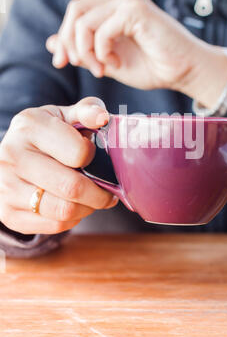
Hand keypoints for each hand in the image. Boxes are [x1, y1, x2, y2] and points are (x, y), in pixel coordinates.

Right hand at [0, 97, 117, 234]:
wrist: (13, 155)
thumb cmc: (48, 134)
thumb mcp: (65, 115)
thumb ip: (88, 111)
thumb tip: (102, 118)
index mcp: (29, 126)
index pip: (78, 152)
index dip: (93, 157)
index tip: (93, 156)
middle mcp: (12, 156)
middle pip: (71, 187)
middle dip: (99, 193)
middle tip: (108, 191)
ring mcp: (6, 187)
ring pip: (64, 211)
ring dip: (88, 208)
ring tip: (93, 198)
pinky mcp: (8, 213)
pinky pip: (54, 226)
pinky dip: (72, 219)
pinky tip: (74, 206)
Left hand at [46, 0, 226, 107]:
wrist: (186, 72)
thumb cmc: (155, 67)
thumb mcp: (109, 61)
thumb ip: (84, 51)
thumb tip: (52, 42)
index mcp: (116, 3)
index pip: (76, 10)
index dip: (63, 36)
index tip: (61, 62)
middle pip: (75, 10)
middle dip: (70, 43)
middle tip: (81, 67)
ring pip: (84, 21)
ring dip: (86, 52)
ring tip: (103, 70)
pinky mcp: (136, 10)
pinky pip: (101, 30)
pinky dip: (102, 52)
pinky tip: (117, 65)